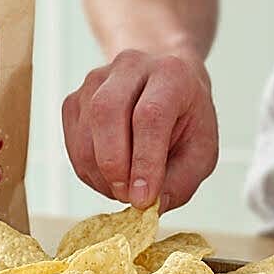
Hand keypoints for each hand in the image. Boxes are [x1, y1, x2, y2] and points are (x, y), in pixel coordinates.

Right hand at [61, 49, 217, 210]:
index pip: (150, 115)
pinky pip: (72, 142)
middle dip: (114, 166)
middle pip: (107, 113)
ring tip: (124, 188)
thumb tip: (151, 206)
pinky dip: (88, 170)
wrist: (166, 84)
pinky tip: (110, 175)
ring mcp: (96, 80)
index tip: (143, 198)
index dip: (144, 161)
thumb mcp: (201, 151)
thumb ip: (181, 181)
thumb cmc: (187, 118)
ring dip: (100, 174)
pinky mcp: (75, 99)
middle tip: (128, 197)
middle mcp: (131, 67)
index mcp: (171, 74)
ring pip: (84, 132)